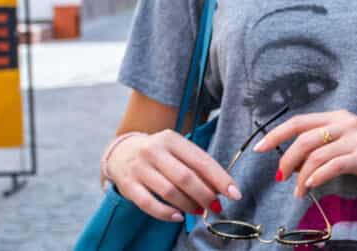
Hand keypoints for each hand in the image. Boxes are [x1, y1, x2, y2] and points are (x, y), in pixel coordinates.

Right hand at [107, 130, 242, 221]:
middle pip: (186, 177)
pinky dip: (166, 213)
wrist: (121, 152)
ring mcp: (139, 168)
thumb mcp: (177, 151)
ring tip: (198, 211)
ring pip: (169, 191)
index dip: (220, 179)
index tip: (235, 193)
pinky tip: (178, 217)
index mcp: (172, 139)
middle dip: (205, 195)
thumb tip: (221, 189)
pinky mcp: (127, 185)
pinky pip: (148, 204)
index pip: (201, 160)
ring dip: (188, 205)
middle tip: (216, 207)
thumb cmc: (160, 154)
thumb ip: (197, 166)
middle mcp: (154, 150)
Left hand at [253, 110, 356, 198]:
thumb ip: (327, 145)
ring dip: (301, 176)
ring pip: (315, 155)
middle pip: (303, 138)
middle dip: (286, 160)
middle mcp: (346, 123)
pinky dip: (317, 176)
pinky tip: (312, 186)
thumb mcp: (351, 140)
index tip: (259, 148)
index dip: (276, 134)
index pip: (299, 121)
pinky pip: (333, 165)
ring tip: (298, 191)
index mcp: (339, 116)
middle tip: (280, 177)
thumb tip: (297, 160)